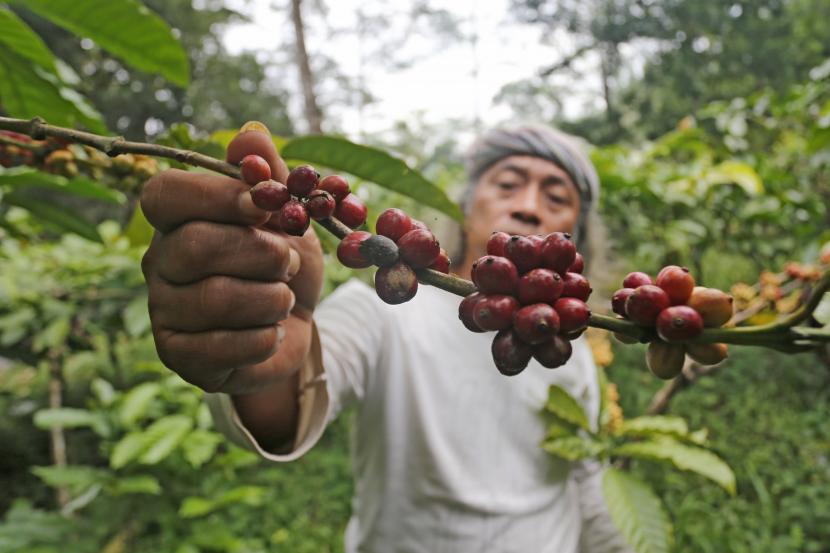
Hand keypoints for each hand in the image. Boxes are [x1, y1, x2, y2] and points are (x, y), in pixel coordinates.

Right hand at [140, 124, 323, 393]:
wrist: (293, 327)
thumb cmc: (284, 265)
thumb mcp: (288, 217)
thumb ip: (271, 175)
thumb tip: (252, 136)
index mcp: (178, 219)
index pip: (166, 195)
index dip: (216, 195)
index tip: (264, 203)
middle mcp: (159, 262)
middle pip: (196, 246)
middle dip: (262, 252)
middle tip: (290, 260)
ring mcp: (163, 310)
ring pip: (215, 298)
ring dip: (271, 298)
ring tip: (284, 298)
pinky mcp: (178, 354)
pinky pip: (224, 346)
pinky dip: (265, 338)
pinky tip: (272, 332)